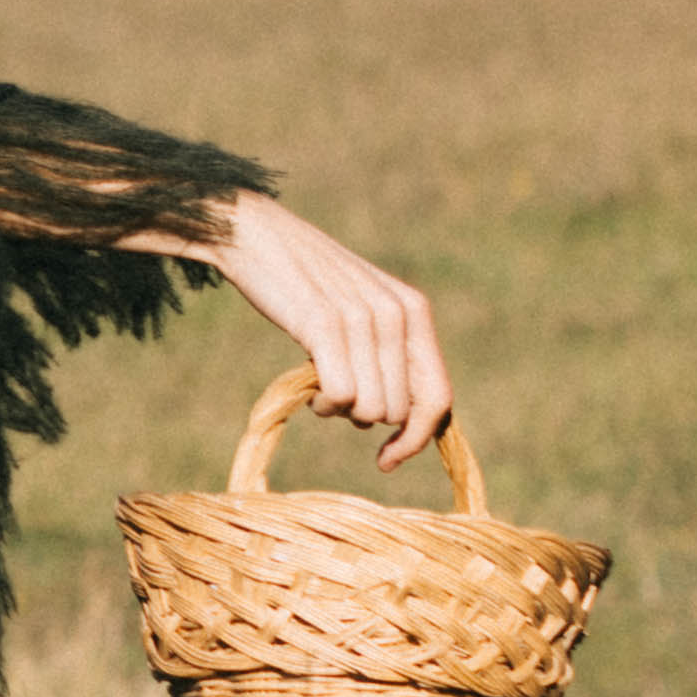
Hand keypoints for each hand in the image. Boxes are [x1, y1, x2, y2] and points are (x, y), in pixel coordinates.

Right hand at [204, 196, 452, 467]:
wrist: (257, 236)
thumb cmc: (307, 282)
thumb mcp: (364, 307)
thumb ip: (389, 350)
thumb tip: (401, 419)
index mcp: (414, 310)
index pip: (439, 396)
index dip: (417, 437)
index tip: (388, 460)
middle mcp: (397, 314)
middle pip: (400, 411)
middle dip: (366, 418)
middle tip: (335, 398)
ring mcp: (362, 319)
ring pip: (370, 409)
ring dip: (340, 411)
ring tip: (320, 386)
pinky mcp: (324, 325)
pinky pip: (339, 396)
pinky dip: (322, 404)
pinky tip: (309, 389)